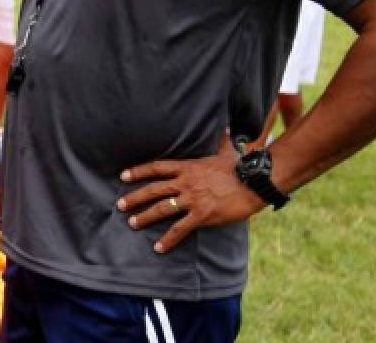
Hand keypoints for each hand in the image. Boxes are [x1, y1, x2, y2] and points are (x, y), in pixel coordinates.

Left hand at [116, 132, 265, 253]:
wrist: (256, 182)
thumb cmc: (241, 167)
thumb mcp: (226, 150)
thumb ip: (221, 140)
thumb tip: (227, 128)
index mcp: (188, 167)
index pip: (156, 167)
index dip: (138, 171)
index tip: (123, 175)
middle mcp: (186, 182)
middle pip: (154, 189)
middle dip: (134, 197)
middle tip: (120, 204)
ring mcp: (193, 199)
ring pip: (162, 209)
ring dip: (145, 217)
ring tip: (132, 223)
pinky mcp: (203, 215)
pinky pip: (180, 229)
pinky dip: (168, 239)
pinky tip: (158, 248)